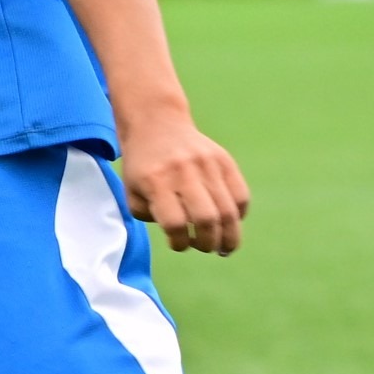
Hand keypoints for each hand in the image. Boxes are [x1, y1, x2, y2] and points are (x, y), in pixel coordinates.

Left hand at [118, 102, 247, 255]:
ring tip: (224, 248)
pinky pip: (241, 195)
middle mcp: (183, 172)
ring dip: (229, 237)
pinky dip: (238, 215)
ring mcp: (207, 165)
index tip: (178, 244)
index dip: (180, 243)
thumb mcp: (132, 193)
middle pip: (206, 218)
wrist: (157, 124)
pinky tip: (230, 222)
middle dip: (209, 243)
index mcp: (155, 181)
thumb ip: (151, 218)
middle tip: (207, 249)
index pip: (175, 223)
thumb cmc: (142, 167)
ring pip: (228, 210)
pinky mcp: (224, 160)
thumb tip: (184, 235)